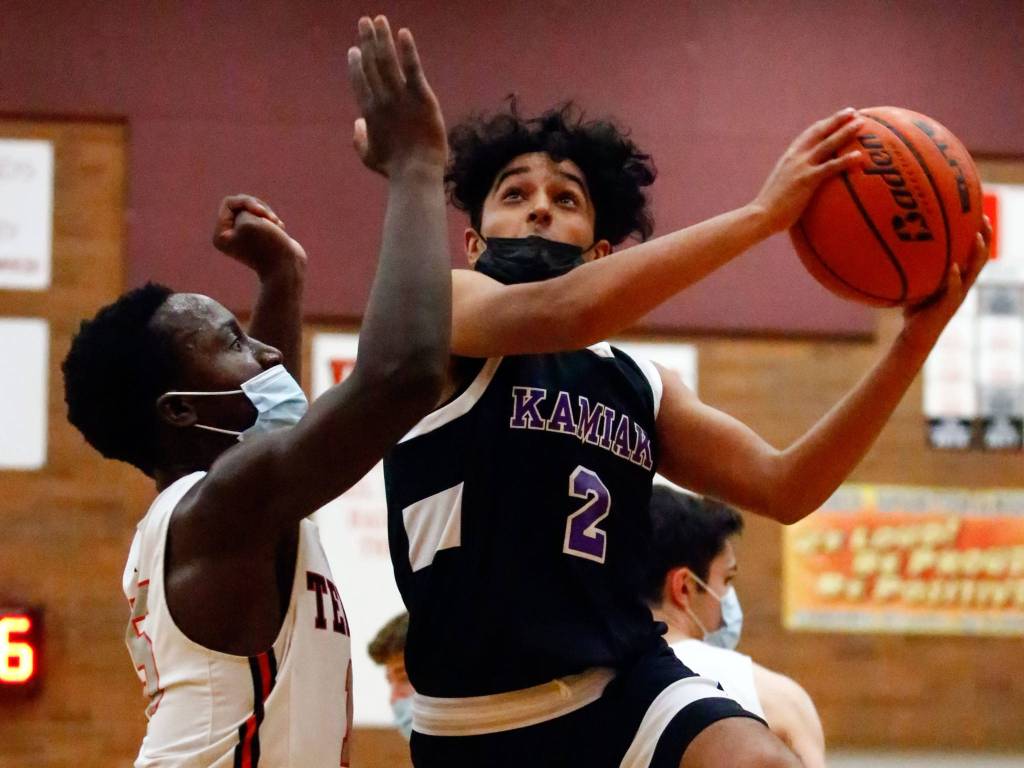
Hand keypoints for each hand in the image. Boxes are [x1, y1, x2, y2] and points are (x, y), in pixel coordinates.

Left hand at [212, 194, 306, 276]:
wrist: (288, 267)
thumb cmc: (268, 244)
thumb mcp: (249, 220)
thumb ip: (244, 208)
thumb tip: (249, 213)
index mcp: (220, 235)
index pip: (229, 203)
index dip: (247, 202)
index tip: (261, 213)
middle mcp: (230, 237)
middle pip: (241, 205)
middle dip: (259, 208)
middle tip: (272, 220)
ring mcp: (245, 237)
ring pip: (254, 210)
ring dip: (268, 214)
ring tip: (278, 226)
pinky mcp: (259, 237)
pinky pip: (264, 218)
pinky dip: (273, 221)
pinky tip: (280, 230)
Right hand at [348, 16, 445, 175]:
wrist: (416, 172)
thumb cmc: (394, 168)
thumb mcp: (369, 156)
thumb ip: (359, 139)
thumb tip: (356, 123)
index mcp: (368, 112)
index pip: (359, 81)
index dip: (356, 63)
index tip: (354, 49)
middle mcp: (381, 99)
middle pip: (371, 63)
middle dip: (367, 40)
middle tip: (364, 21)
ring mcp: (400, 96)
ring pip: (388, 60)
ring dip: (382, 37)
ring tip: (378, 20)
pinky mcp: (421, 96)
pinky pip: (413, 68)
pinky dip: (407, 49)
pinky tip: (403, 33)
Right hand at [751, 108, 864, 233]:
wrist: (761, 215)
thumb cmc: (771, 209)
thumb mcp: (783, 187)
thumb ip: (794, 180)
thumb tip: (806, 186)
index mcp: (789, 156)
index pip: (809, 134)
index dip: (825, 124)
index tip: (839, 117)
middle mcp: (795, 156)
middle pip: (819, 131)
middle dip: (837, 119)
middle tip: (854, 112)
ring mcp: (801, 167)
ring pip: (827, 144)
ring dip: (845, 132)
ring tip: (861, 124)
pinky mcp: (807, 179)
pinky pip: (830, 167)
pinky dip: (845, 160)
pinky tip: (859, 156)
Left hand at [900, 216, 991, 351]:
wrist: (914, 336)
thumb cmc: (913, 308)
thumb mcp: (914, 283)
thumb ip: (912, 267)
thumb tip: (893, 243)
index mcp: (958, 277)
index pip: (973, 252)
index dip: (979, 234)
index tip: (977, 212)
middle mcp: (962, 284)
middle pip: (981, 257)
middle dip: (985, 237)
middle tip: (983, 217)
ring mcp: (958, 295)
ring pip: (974, 272)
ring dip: (977, 254)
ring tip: (977, 238)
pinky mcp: (949, 307)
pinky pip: (955, 290)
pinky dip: (955, 278)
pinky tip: (954, 267)